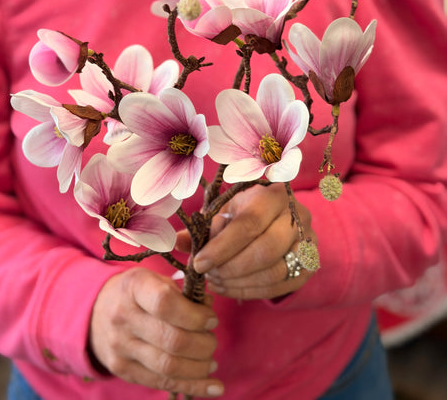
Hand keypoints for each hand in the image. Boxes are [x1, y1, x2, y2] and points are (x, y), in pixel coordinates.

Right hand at [89, 267, 223, 396]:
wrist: (96, 311)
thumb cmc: (136, 291)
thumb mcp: (155, 278)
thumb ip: (182, 291)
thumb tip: (209, 305)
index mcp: (134, 287)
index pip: (165, 304)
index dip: (195, 315)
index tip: (211, 318)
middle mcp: (123, 317)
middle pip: (171, 340)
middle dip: (203, 344)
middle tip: (212, 339)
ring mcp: (120, 347)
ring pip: (168, 366)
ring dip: (199, 367)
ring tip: (211, 359)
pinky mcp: (123, 370)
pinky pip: (162, 383)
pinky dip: (192, 386)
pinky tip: (213, 385)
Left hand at [186, 184, 316, 299]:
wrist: (278, 219)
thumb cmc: (244, 212)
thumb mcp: (224, 212)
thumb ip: (202, 227)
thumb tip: (174, 242)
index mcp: (273, 193)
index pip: (249, 223)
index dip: (222, 246)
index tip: (198, 263)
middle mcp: (298, 215)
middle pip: (265, 249)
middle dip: (231, 267)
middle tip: (208, 275)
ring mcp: (308, 241)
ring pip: (274, 271)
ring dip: (239, 282)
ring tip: (216, 281)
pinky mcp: (309, 266)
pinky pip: (280, 286)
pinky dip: (250, 290)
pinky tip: (229, 287)